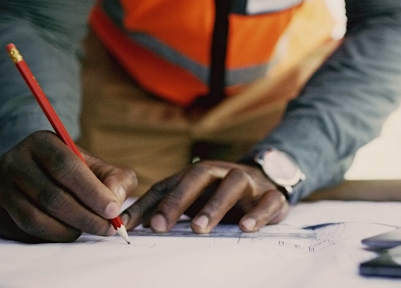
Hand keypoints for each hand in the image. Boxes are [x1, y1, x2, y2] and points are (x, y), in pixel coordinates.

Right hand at [0, 131, 136, 242]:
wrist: (38, 174)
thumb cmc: (76, 172)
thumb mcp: (100, 166)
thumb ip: (117, 179)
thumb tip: (114, 200)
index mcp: (41, 142)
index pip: (65, 167)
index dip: (91, 192)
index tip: (113, 211)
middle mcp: (14, 162)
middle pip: (51, 196)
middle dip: (85, 217)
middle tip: (108, 229)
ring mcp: (1, 189)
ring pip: (35, 219)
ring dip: (68, 231)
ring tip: (87, 229)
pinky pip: (25, 234)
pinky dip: (51, 238)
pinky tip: (67, 232)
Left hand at [121, 160, 288, 233]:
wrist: (271, 181)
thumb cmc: (222, 194)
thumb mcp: (195, 199)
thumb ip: (166, 209)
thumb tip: (130, 225)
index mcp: (197, 174)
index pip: (168, 185)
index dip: (147, 204)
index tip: (128, 226)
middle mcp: (221, 172)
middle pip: (198, 176)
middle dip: (177, 200)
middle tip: (160, 226)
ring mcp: (248, 182)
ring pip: (232, 185)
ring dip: (214, 205)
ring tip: (198, 228)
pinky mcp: (271, 196)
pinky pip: (267, 201)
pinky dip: (257, 214)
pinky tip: (245, 228)